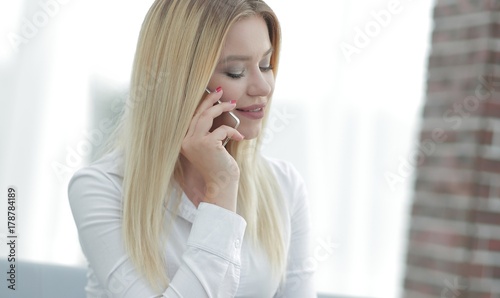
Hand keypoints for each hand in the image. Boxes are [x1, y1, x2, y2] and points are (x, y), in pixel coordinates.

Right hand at [180, 88, 243, 210]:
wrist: (221, 185)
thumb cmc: (219, 167)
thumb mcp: (212, 147)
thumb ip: (209, 133)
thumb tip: (217, 113)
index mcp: (185, 141)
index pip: (193, 117)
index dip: (203, 104)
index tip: (213, 95)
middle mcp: (187, 141)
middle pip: (199, 113)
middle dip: (211, 100)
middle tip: (221, 92)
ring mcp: (195, 142)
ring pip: (208, 116)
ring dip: (221, 107)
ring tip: (233, 104)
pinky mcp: (207, 144)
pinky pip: (222, 129)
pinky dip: (233, 131)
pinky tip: (239, 138)